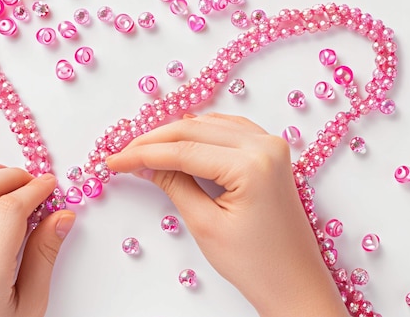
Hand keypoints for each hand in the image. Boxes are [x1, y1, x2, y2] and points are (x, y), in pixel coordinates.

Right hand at [106, 113, 347, 316]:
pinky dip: (201, 132)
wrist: (295, 283)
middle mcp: (265, 145)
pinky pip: (229, 129)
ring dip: (175, 134)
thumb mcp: (205, 224)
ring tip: (144, 148)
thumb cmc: (256, 264)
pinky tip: (180, 139)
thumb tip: (143, 163)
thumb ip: (173, 184)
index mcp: (252, 164)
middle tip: (123, 153)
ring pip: (210, 125)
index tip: (114, 160)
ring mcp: (271, 146)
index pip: (184, 150)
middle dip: (155, 141)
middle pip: (195, 130)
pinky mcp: (270, 153)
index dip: (143, 153)